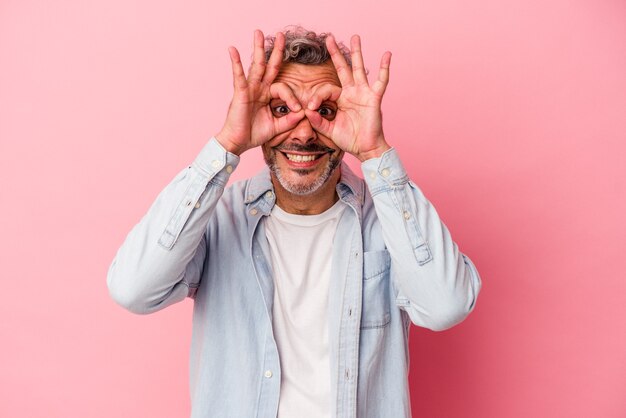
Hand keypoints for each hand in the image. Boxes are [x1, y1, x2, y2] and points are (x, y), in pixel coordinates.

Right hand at [216, 30, 303, 155]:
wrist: (238, 143)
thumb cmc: (254, 134)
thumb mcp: (277, 127)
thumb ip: (289, 120)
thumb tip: (303, 114)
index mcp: (266, 95)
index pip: (283, 87)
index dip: (292, 97)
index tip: (298, 110)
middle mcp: (258, 89)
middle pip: (268, 65)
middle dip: (275, 50)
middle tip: (281, 34)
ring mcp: (249, 89)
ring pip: (256, 65)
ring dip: (258, 48)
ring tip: (258, 32)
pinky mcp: (240, 93)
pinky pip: (239, 76)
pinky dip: (236, 63)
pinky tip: (233, 50)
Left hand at [305, 35, 391, 161]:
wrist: (365, 149)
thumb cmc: (349, 139)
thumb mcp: (329, 130)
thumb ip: (318, 121)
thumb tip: (307, 111)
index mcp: (340, 99)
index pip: (326, 89)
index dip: (316, 96)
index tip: (311, 107)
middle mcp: (351, 93)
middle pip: (343, 68)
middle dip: (336, 53)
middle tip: (329, 38)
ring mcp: (363, 93)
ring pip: (359, 69)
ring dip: (357, 53)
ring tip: (355, 37)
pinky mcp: (374, 98)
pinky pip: (381, 81)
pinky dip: (384, 68)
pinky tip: (387, 54)